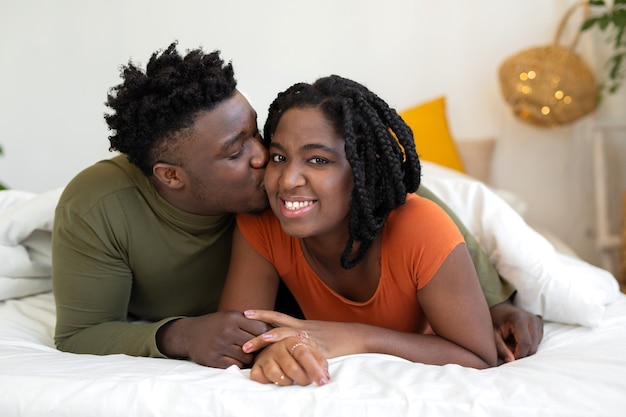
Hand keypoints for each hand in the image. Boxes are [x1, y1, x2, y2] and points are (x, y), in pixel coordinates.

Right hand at [156, 310, 269, 368]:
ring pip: (246, 357)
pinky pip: (235, 365)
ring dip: (248, 357)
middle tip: (260, 350)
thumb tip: (274, 329)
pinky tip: (235, 359)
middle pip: (254, 344)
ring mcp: (219, 346)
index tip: (269, 339)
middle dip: (258, 348)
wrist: (188, 334)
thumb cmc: (216, 324)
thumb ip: (249, 321)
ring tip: (246, 354)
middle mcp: (226, 331)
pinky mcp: (213, 359)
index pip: (260, 328)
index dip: (266, 335)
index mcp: (233, 318)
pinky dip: (238, 364)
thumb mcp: (230, 316)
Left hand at [241, 309, 365, 358]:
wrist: (357, 336)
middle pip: (278, 325)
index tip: (245, 312)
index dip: (262, 314)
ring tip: (258, 343)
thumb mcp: (315, 332)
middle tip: (243, 333)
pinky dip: (293, 355)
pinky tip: (285, 359)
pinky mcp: (319, 349)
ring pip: (288, 335)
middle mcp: (303, 328)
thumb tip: (288, 341)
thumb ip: (301, 336)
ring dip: (272, 338)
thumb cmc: (336, 336)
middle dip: (259, 329)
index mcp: (301, 325)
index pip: (277, 317)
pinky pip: (303, 351)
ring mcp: (311, 338)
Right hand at [249, 336, 329, 386]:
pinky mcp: (256, 367)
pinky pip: (260, 378)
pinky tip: (274, 380)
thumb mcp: (310, 351)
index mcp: (292, 340)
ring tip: (290, 379)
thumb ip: (319, 361)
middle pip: (291, 367)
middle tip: (306, 382)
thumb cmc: (295, 353)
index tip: (322, 381)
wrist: (274, 348)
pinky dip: (269, 382)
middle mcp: (277, 346)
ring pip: (275, 374)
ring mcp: (265, 356)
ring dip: (286, 382)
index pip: (304, 354)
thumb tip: (325, 376)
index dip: (314, 369)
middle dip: (302, 379)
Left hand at [489, 301, 542, 362]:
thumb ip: (501, 348)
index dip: (518, 354)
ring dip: (524, 350)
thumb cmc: (495, 321)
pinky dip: (527, 345)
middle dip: (521, 353)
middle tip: (507, 349)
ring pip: (535, 346)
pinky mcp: (540, 325)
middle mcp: (532, 319)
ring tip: (511, 342)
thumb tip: (511, 361)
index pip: (525, 343)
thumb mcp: (493, 334)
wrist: (501, 308)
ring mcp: (538, 322)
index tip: (509, 359)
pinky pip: (537, 343)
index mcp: (520, 319)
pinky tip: (517, 339)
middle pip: (532, 347)